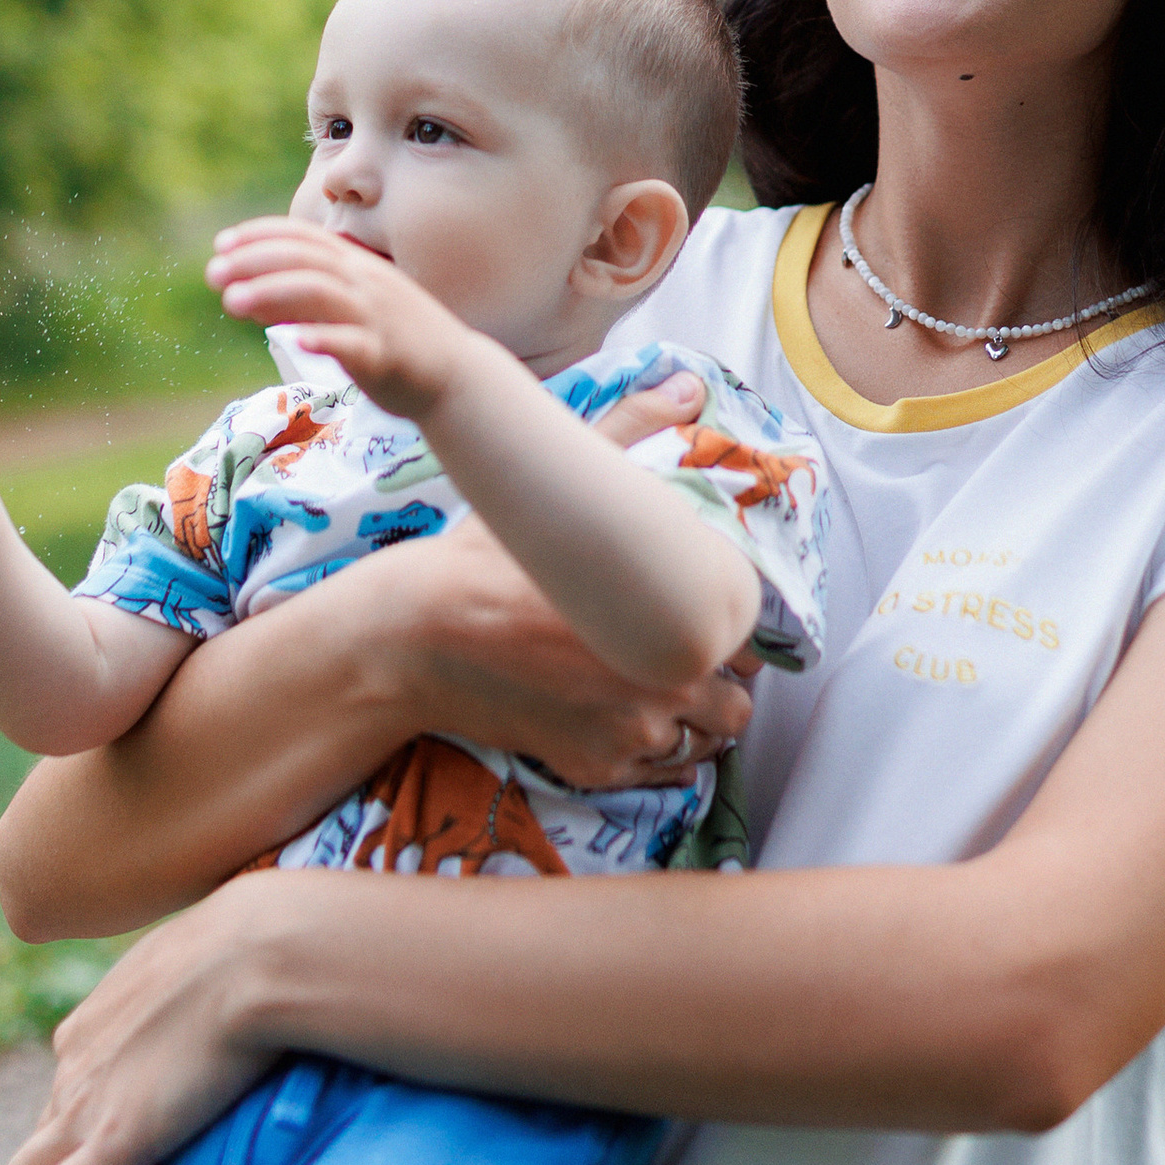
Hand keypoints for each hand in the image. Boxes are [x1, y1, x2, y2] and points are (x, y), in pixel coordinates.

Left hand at [0, 895, 271, 1164]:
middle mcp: (74, 1064)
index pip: (73, 1079)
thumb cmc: (253, 946)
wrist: (257, 956)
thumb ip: (194, 983)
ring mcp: (87, 1107)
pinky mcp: (115, 1147)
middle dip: (57, 1161)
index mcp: (93, 1020)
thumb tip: (225, 979)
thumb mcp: (202, 958)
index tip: (119, 1128)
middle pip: (46, 1130)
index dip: (91, 1109)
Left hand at [205, 218, 479, 418]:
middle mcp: (366, 283)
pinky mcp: (385, 353)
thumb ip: (298, 300)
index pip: (304, 238)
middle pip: (305, 259)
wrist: (457, 377)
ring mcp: (377, 316)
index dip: (262, 235)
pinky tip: (290, 340)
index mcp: (357, 267)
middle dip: (255, 261)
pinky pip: (352, 342)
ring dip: (273, 292)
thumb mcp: (345, 310)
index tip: (222, 243)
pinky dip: (321, 337)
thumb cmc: (395, 341)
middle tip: (213, 273)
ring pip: (321, 292)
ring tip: (232, 301)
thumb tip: (242, 293)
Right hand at [393, 344, 755, 787]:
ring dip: (693, 720)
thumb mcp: (558, 491)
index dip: (733, 629)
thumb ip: (628, 434)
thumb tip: (681, 388)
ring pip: (704, 743)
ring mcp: (632, 734)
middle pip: (736, 699)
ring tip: (658, 687)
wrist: (415, 635)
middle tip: (684, 653)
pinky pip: (660, 776)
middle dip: (719, 678)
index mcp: (675, 617)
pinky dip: (655, 754)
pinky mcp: (595, 767)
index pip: (749, 638)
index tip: (711, 617)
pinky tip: (628, 718)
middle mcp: (667, 684)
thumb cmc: (485, 560)